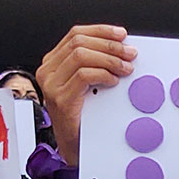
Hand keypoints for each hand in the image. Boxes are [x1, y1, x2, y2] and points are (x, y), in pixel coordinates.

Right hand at [37, 24, 136, 166]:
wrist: (74, 146)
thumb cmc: (82, 116)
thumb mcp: (87, 84)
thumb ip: (95, 64)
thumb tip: (121, 49)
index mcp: (53, 63)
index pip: (76, 34)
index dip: (101, 31)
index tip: (121, 35)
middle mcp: (49, 71)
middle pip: (79, 42)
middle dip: (109, 45)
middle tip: (129, 53)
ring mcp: (52, 85)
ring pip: (81, 56)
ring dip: (109, 59)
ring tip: (125, 68)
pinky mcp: (60, 99)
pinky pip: (83, 76)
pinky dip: (102, 75)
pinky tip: (113, 81)